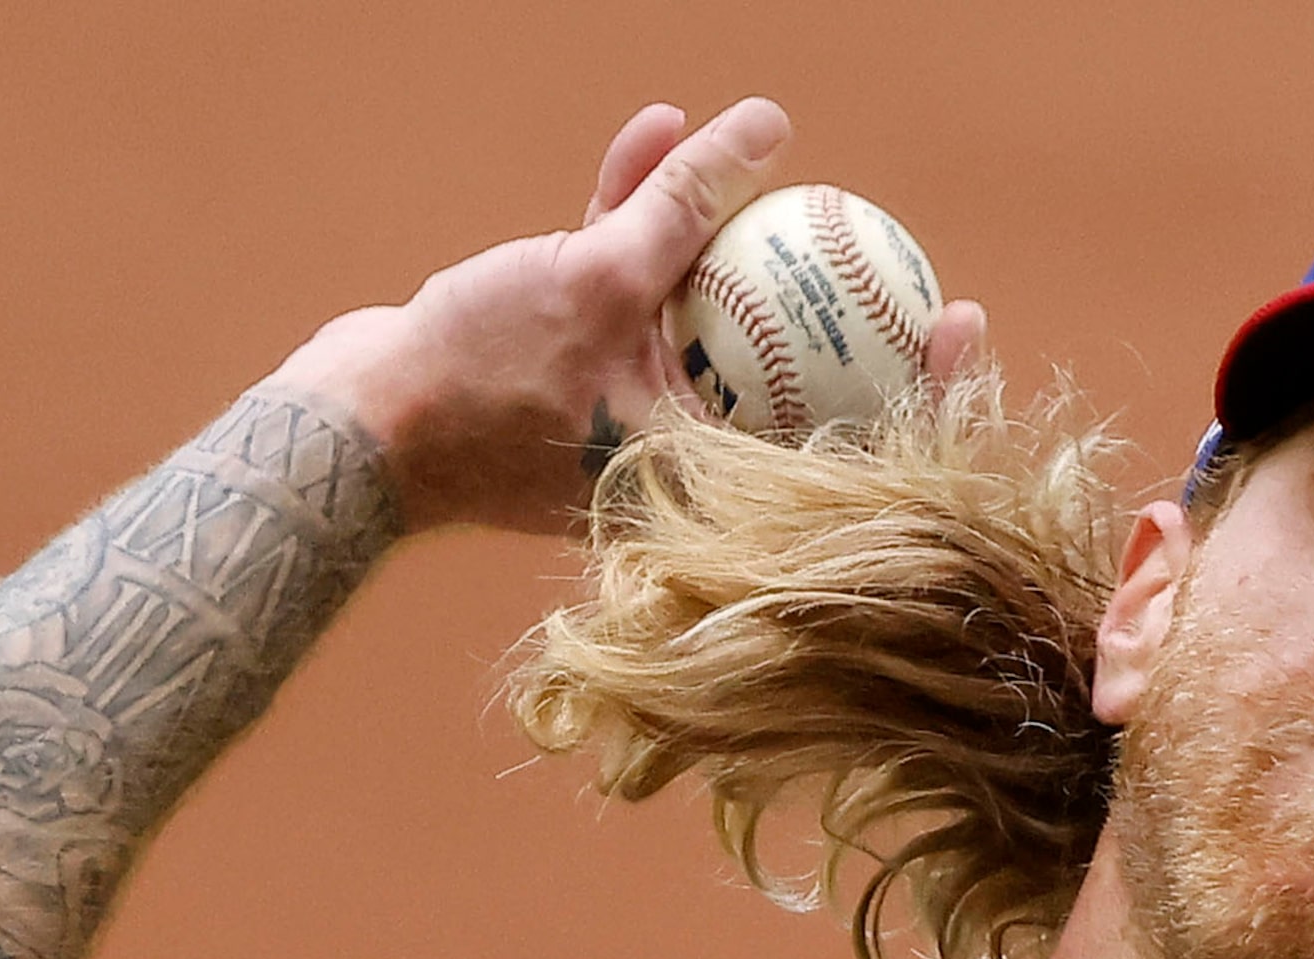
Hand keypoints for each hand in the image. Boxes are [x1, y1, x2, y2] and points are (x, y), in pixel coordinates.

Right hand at [266, 99, 988, 536]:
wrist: (356, 429)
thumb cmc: (482, 378)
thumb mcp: (600, 279)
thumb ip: (686, 207)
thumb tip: (768, 130)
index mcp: (706, 473)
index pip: (845, 439)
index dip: (918, 388)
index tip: (957, 322)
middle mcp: (676, 457)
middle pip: (791, 382)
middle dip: (841, 309)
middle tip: (910, 257)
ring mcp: (625, 417)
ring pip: (706, 324)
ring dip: (722, 234)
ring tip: (753, 151)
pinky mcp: (574, 379)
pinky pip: (635, 298)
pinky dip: (643, 227)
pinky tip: (651, 138)